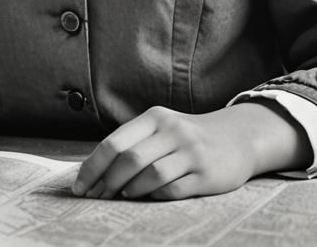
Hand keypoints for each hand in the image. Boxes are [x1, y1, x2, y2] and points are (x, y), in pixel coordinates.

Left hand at [72, 102, 310, 200]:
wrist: (237, 137)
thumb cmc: (187, 137)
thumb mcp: (161, 129)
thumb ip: (134, 144)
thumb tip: (96, 174)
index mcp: (154, 117)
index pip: (114, 143)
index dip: (92, 167)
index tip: (79, 188)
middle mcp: (172, 130)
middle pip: (129, 159)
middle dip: (108, 182)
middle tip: (98, 198)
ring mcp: (191, 151)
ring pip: (150, 174)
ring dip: (131, 190)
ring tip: (123, 197)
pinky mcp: (207, 174)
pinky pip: (174, 189)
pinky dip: (156, 196)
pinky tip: (149, 198)